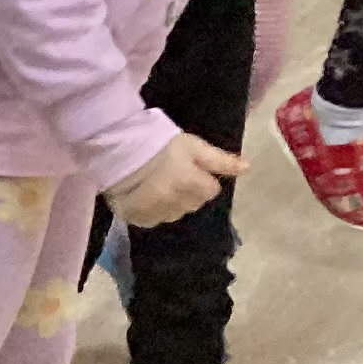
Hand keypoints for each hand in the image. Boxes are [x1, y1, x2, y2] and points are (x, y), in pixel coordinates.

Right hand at [106, 130, 243, 226]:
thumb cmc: (158, 143)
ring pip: (174, 214)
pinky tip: (145, 197)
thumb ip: (220, 160)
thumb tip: (247, 168)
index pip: (211, 191)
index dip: (203, 179)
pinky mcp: (136, 218)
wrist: (115, 149)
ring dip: (171, 204)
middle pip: (193, 204)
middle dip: (188, 193)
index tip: (191, 170)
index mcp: (192, 185)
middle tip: (174, 176)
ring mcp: (155, 213)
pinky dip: (152, 211)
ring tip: (158, 187)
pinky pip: (153, 220)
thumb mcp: (193, 146)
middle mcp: (176, 204)